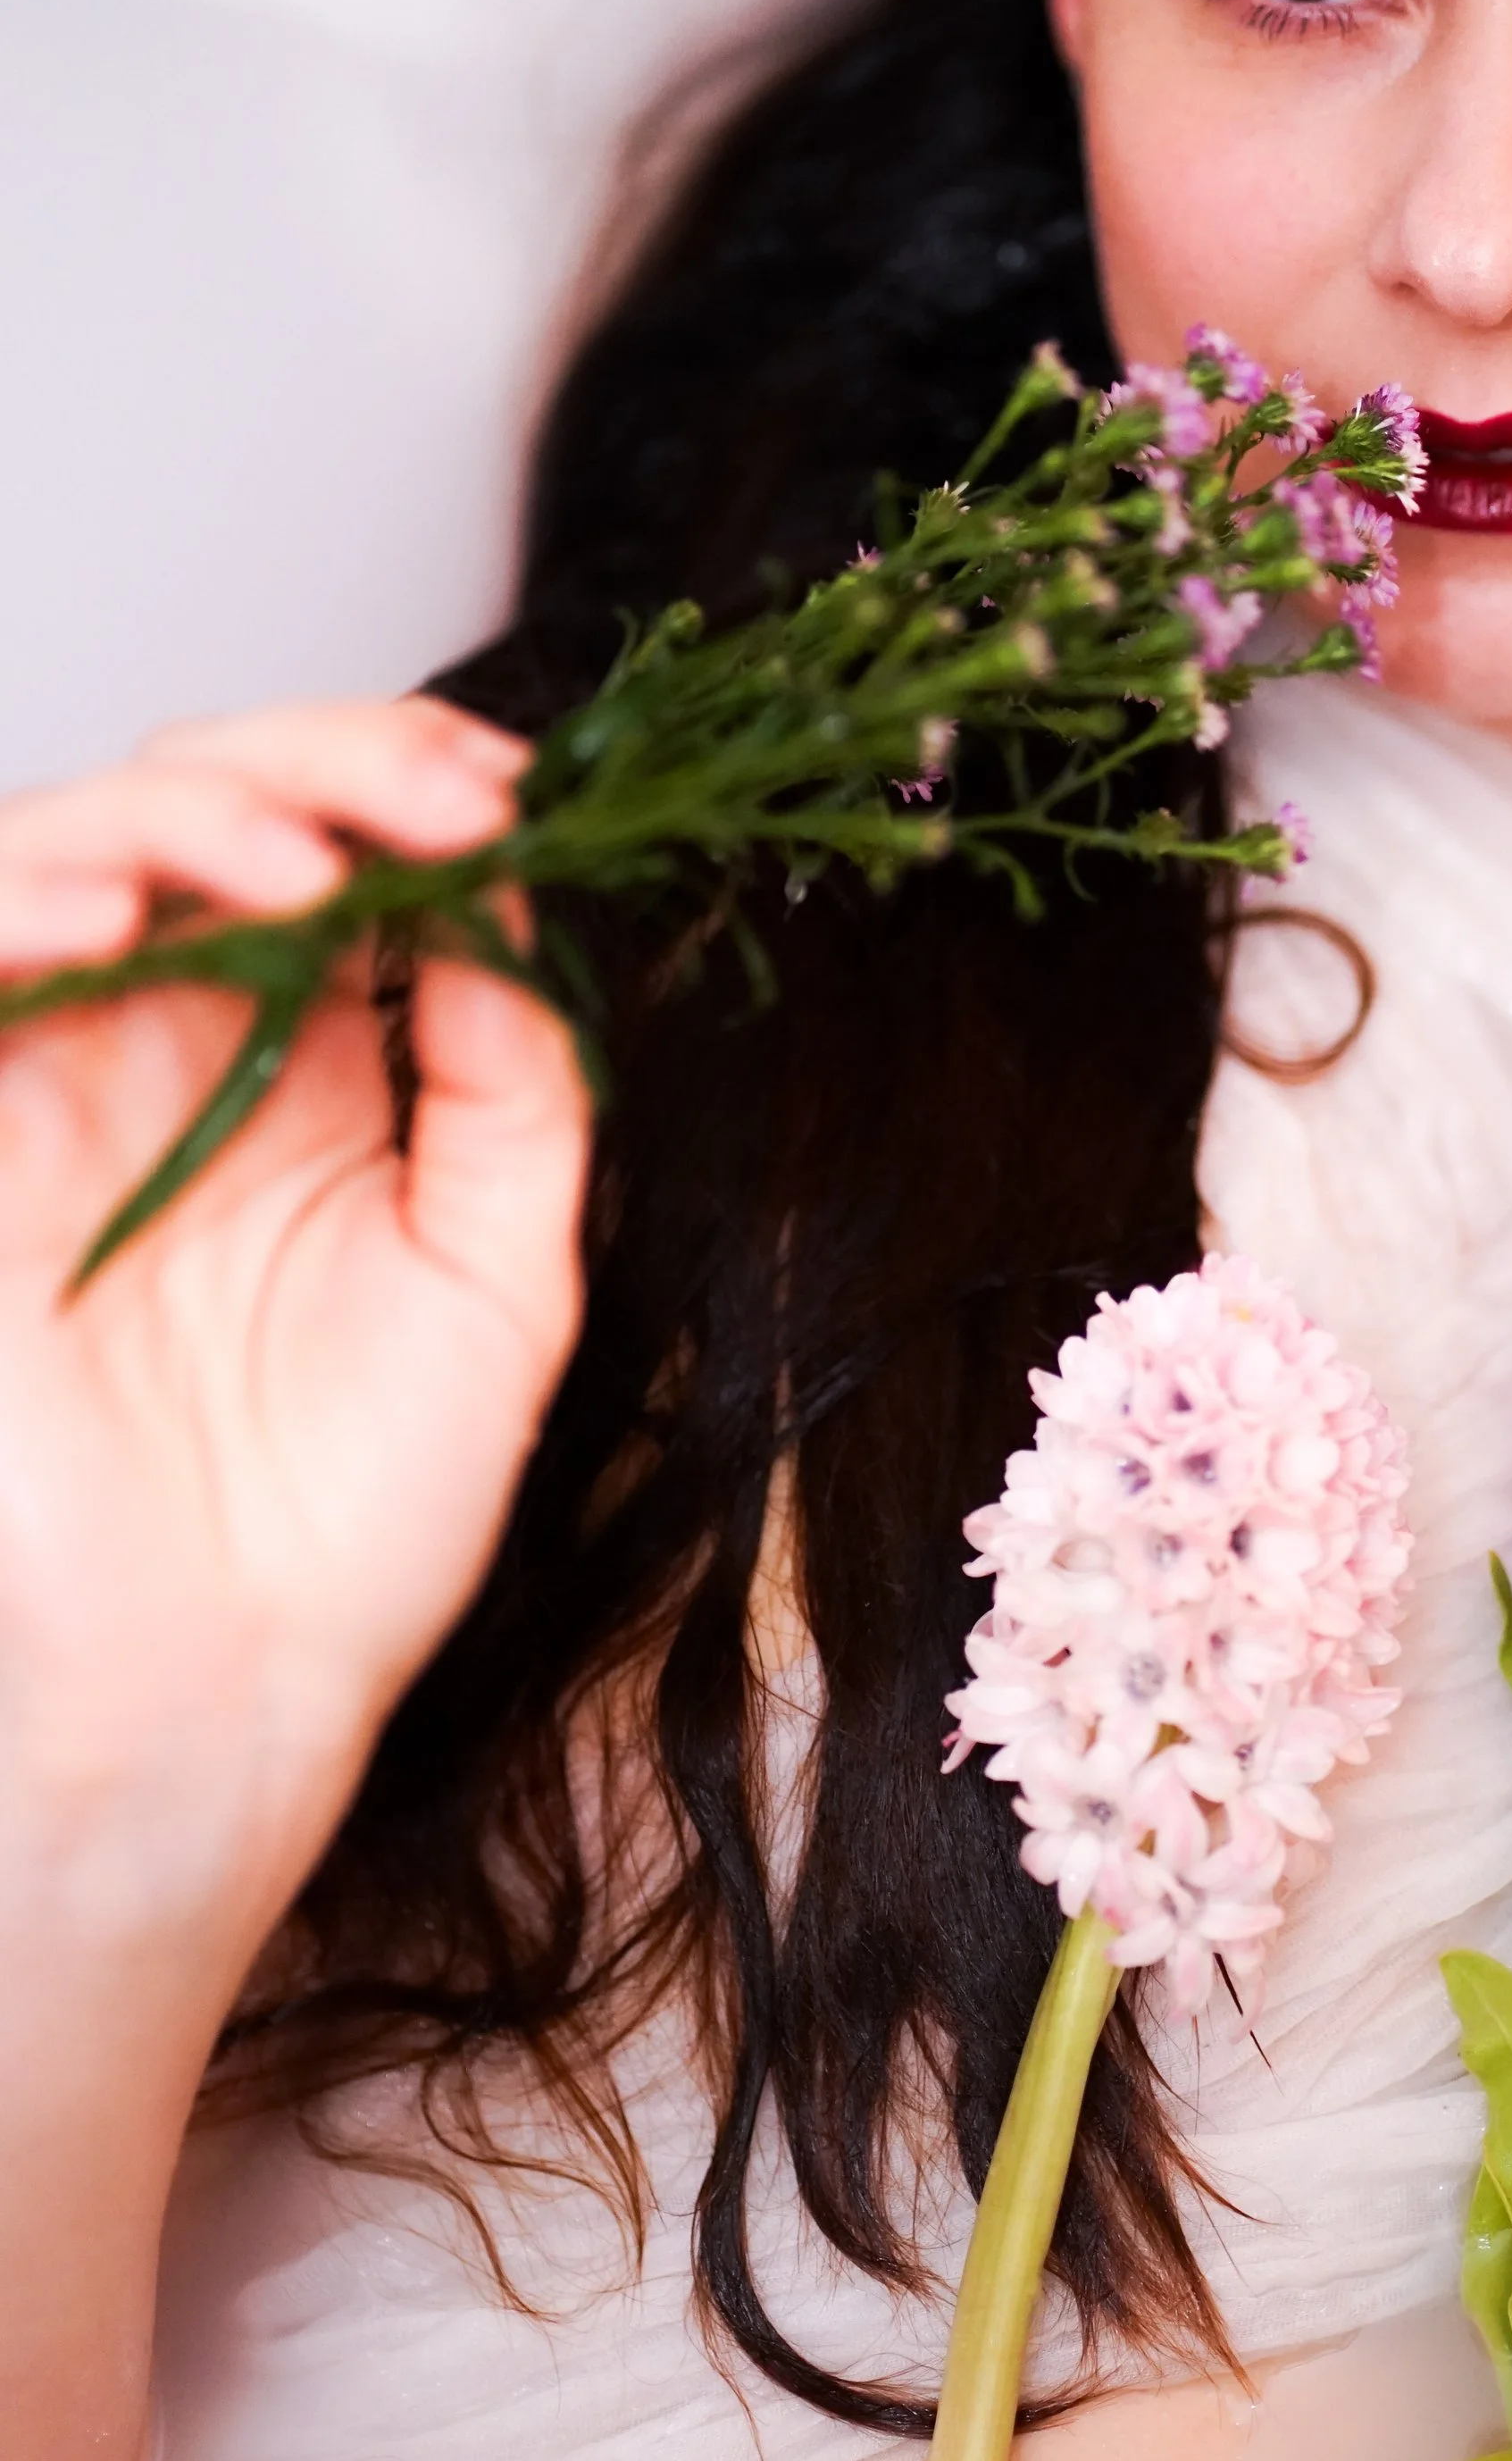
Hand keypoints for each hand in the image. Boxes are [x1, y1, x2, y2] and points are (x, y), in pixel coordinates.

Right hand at [0, 697, 591, 1953]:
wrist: (219, 1693)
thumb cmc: (349, 1519)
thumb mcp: (500, 1279)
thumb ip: (512, 1088)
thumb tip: (513, 915)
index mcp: (307, 1067)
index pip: (338, 850)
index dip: (412, 792)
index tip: (509, 799)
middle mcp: (172, 1049)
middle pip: (207, 808)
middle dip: (324, 767)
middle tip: (437, 802)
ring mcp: (55, 1082)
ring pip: (72, 847)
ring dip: (184, 820)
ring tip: (296, 873)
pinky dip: (25, 907)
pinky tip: (128, 924)